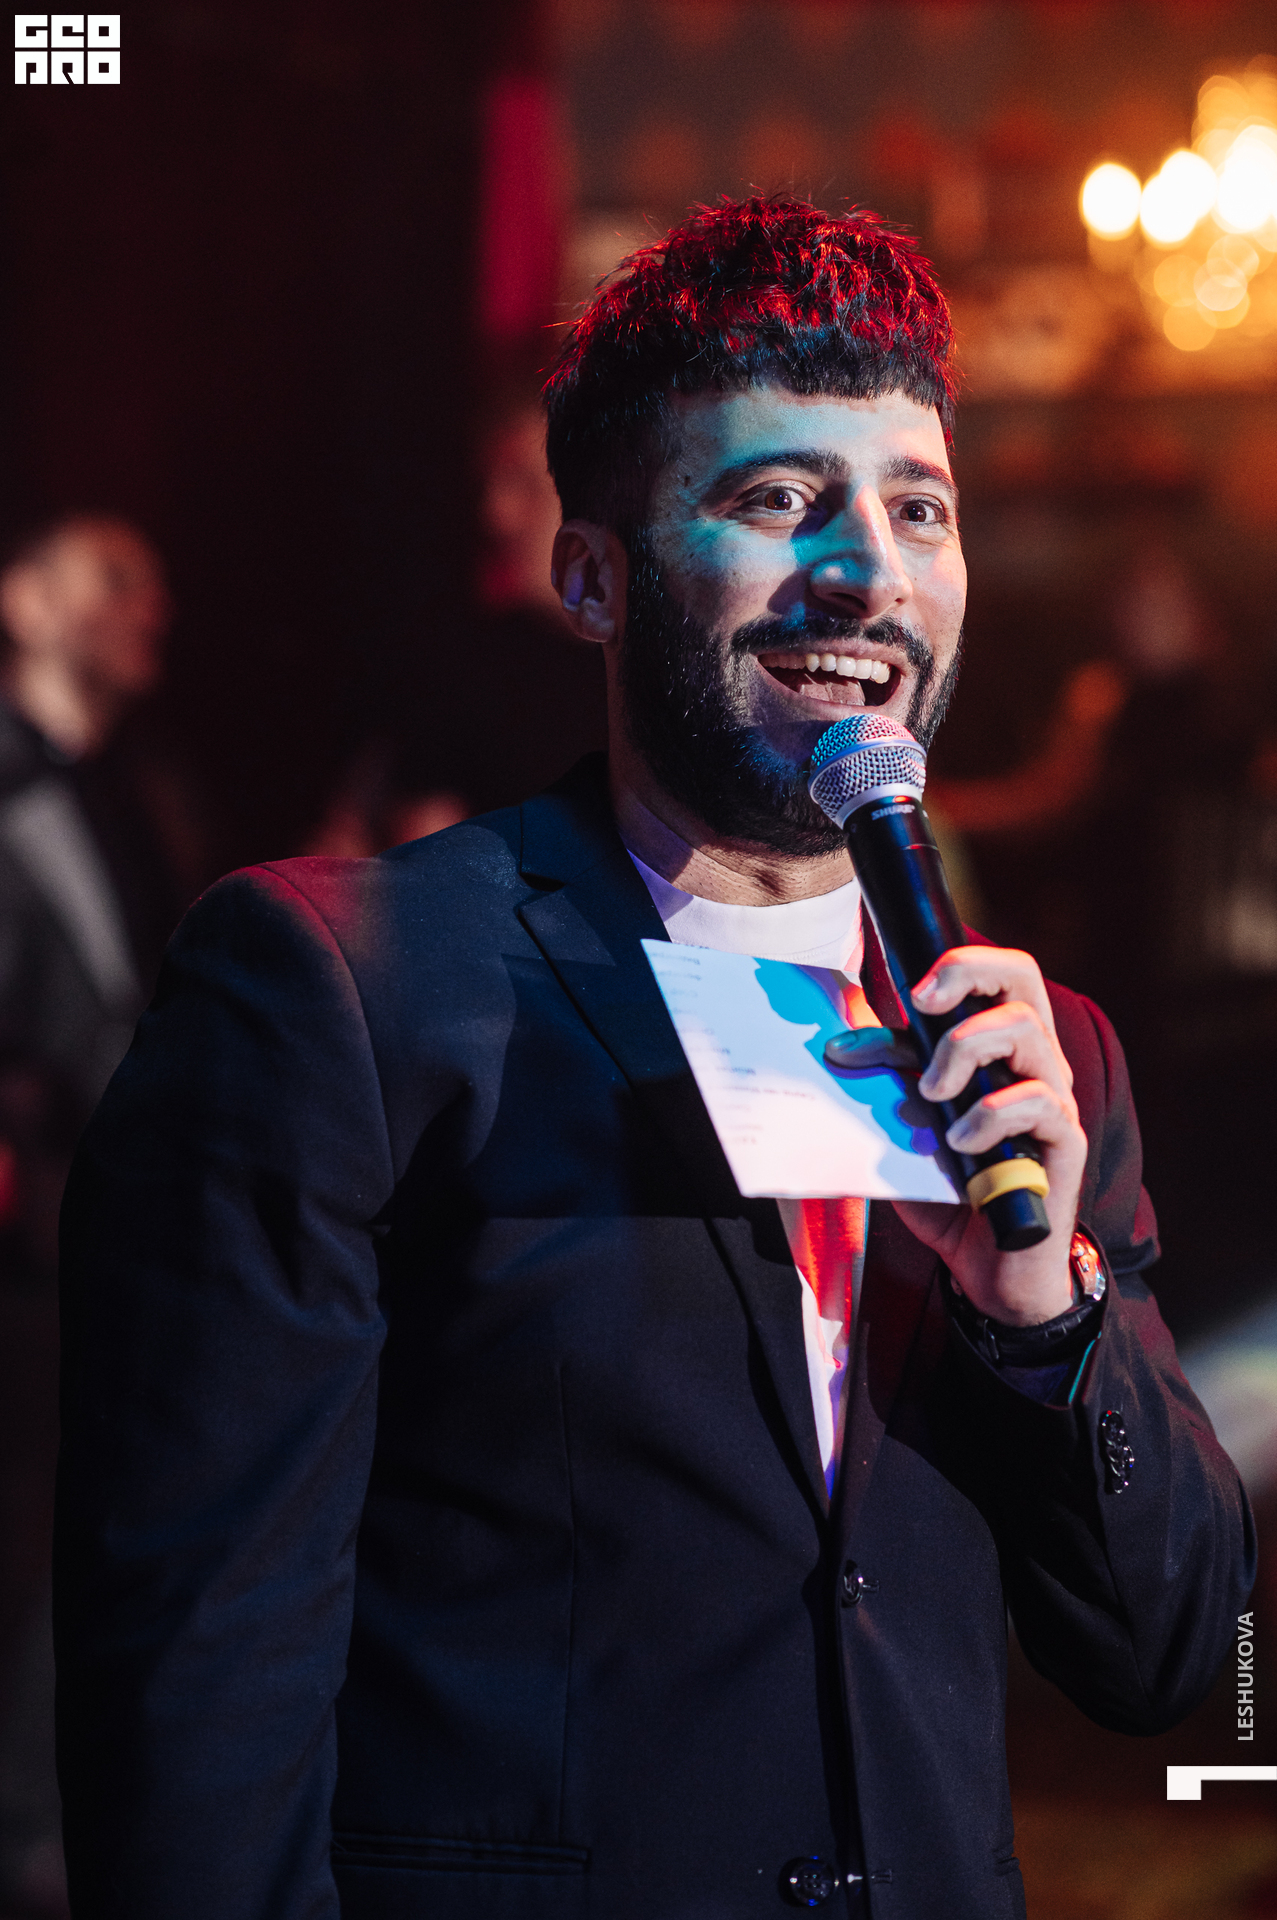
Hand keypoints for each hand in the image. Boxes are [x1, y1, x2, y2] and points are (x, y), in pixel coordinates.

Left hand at [826, 946, 1085, 1325]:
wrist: (989, 1266)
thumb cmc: (951, 1188)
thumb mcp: (907, 1126)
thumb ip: (888, 1082)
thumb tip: (840, 1045)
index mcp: (1001, 1048)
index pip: (999, 973)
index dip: (959, 964)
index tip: (911, 991)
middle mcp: (1035, 1062)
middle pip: (1025, 977)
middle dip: (969, 975)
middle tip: (923, 1008)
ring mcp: (1055, 1099)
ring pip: (1027, 1031)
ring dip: (967, 1051)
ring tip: (932, 1093)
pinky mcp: (1064, 1143)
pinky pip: (1038, 1102)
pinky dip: (990, 1115)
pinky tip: (959, 1144)